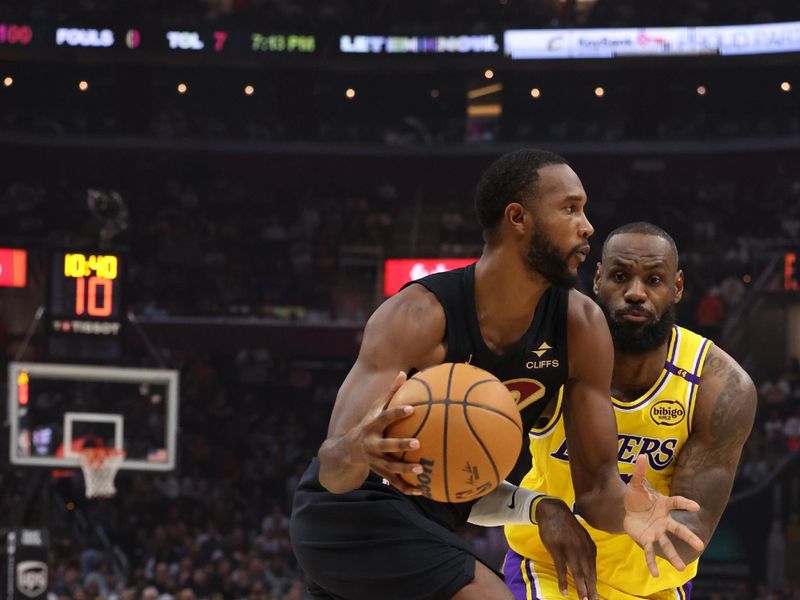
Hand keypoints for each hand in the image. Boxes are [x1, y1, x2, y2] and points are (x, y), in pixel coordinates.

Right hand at [345, 371, 422, 494]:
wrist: (345, 451)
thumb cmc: (367, 424)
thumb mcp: (374, 408)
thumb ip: (390, 393)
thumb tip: (404, 372)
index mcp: (372, 426)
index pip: (384, 417)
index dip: (397, 413)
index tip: (411, 409)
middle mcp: (371, 444)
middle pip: (386, 445)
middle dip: (400, 445)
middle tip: (417, 443)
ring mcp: (374, 460)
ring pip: (390, 467)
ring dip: (405, 470)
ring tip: (421, 469)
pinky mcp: (379, 473)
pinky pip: (393, 482)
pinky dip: (406, 487)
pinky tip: (421, 490)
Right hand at [537, 498, 597, 599]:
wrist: (553, 511)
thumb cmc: (566, 525)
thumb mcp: (581, 537)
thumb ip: (586, 551)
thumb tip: (588, 567)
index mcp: (589, 547)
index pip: (593, 569)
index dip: (594, 583)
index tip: (596, 595)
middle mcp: (583, 549)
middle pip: (588, 573)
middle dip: (592, 589)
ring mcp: (570, 550)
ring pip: (578, 573)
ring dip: (581, 588)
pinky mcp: (557, 549)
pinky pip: (561, 569)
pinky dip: (563, 581)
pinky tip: (564, 591)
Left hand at [623, 455, 704, 575]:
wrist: (627, 510)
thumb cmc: (636, 497)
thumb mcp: (636, 484)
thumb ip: (640, 471)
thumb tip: (642, 455)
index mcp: (664, 505)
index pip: (677, 503)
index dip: (686, 504)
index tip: (696, 507)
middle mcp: (664, 521)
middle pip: (678, 529)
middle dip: (688, 536)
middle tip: (700, 545)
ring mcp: (657, 532)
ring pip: (667, 545)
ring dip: (674, 556)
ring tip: (682, 569)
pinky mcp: (646, 540)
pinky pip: (650, 553)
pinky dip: (652, 563)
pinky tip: (655, 575)